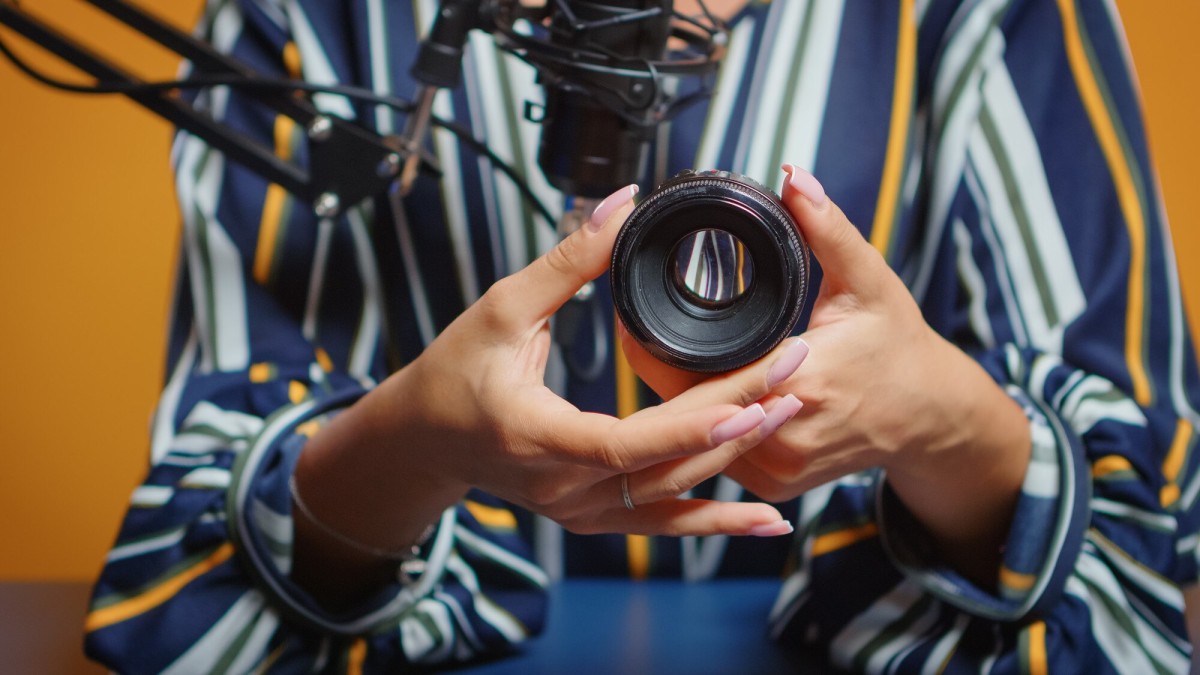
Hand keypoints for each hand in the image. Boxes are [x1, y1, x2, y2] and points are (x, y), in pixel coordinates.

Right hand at [294, 186, 795, 583]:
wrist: (426, 437)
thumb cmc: (455, 370)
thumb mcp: (502, 307)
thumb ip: (568, 260)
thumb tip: (622, 203)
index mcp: (538, 437)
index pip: (626, 443)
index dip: (690, 426)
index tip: (750, 399)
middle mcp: (563, 487)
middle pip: (666, 466)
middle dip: (737, 419)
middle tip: (795, 372)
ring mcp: (580, 511)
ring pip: (673, 497)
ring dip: (737, 460)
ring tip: (793, 415)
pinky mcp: (592, 516)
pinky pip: (663, 523)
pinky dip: (715, 519)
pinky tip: (766, 520)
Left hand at [622, 166, 1030, 582]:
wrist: (927, 417)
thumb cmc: (898, 345)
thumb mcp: (869, 280)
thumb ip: (827, 229)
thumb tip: (791, 178)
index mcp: (805, 380)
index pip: (701, 368)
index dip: (654, 342)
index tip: (628, 311)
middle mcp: (784, 435)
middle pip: (687, 407)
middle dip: (653, 366)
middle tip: (627, 322)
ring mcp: (776, 469)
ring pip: (695, 438)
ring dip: (670, 400)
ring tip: (645, 352)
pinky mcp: (772, 483)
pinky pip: (714, 455)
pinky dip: (698, 426)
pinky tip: (681, 394)